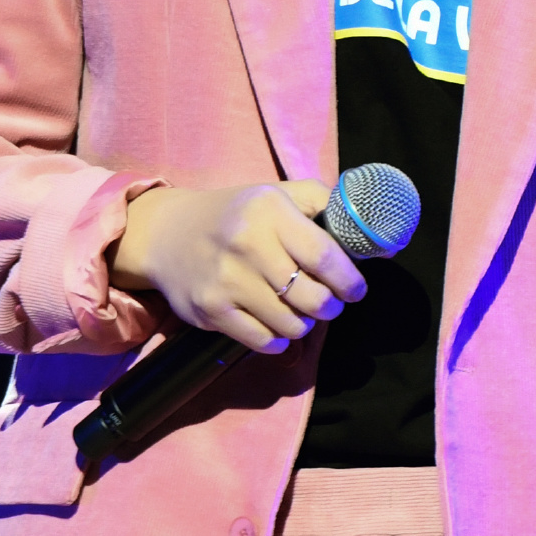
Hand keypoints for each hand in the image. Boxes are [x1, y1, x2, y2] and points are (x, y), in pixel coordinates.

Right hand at [107, 180, 366, 353]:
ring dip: (305, 324)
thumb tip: (368, 230)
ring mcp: (227, 280)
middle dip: (331, 306)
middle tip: (331, 303)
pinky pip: (262, 341)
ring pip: (290, 323)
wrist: (167, 234)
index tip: (357, 289)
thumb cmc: (236, 214)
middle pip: (311, 296)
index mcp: (269, 210)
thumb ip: (321, 204)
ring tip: (302, 311)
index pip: (323, 255)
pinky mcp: (211, 310)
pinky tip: (277, 325)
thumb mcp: (277, 194)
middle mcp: (247, 244)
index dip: (348, 279)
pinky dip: (278, 339)